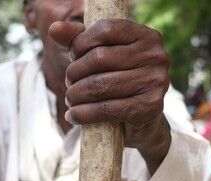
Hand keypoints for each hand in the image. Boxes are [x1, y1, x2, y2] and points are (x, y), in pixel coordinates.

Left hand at [49, 19, 170, 171]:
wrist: (146, 122)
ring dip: (76, 95)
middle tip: (69, 83)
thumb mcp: (104, 58)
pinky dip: (83, 114)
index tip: (73, 57)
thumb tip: (54, 29)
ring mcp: (156, 82)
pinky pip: (106, 108)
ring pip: (100, 84)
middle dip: (75, 72)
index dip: (81, 43)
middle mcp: (157, 56)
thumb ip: (80, 40)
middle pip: (99, 57)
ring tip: (70, 100)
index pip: (105, 30)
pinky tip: (73, 116)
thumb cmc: (122, 82)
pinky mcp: (149, 107)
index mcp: (148, 37)